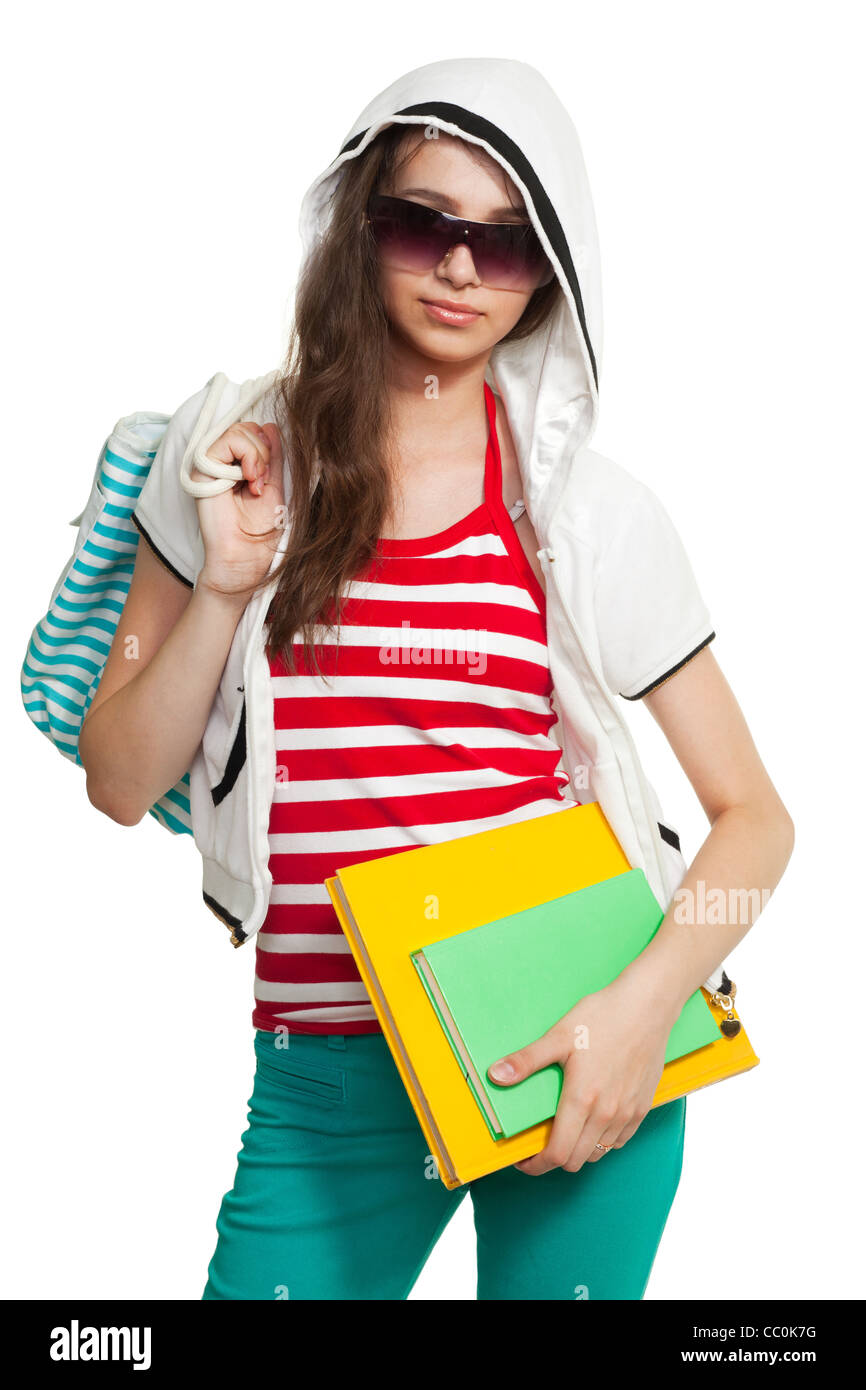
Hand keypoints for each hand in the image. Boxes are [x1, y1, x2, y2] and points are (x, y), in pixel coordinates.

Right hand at [193, 420, 285, 599]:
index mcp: (235, 465)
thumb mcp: (273, 484)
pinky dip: (247, 456)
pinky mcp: (201, 468)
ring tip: (255, 484)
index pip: (252, 431)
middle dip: (263, 451)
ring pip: (238, 430)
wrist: (246, 553)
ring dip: (256, 456)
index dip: (267, 446)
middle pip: (245, 426)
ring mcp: (209, 464)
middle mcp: (219, 462)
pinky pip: (227, 440)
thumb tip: (271, 426)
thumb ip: (272, 456)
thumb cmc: (260, 528)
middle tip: (261, 481)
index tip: (268, 476)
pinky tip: (247, 480)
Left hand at [486, 976, 676, 1175]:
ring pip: (598, 1153)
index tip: (523, 1161)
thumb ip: (527, 1061)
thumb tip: (496, 1075)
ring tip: (565, 1131)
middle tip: (539, 1145)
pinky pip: (619, 1141)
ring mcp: (627, 1114)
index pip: (558, 1154)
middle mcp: (606, 1114)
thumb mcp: (558, 1036)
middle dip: (553, 1160)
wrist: (647, 1007)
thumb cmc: (602, 1017)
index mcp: (582, 1099)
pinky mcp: (642, 1108)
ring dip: (578, 1150)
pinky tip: (592, 1121)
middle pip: (576, 1161)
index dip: (536, 1165)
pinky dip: (602, 1141)